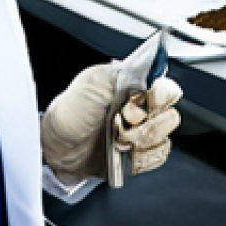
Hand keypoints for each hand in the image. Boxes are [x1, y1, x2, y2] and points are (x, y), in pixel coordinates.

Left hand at [40, 64, 180, 183]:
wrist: (56, 148)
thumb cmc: (70, 113)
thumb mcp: (91, 82)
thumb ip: (120, 72)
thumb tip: (146, 66)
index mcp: (134, 87)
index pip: (167, 88)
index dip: (159, 98)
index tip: (139, 102)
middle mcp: (142, 110)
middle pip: (169, 117)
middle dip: (146, 124)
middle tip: (122, 123)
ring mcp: (141, 134)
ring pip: (163, 140)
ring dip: (139, 143)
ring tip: (116, 141)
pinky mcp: (137, 156)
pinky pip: (155, 159)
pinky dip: (139, 159)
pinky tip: (121, 154)